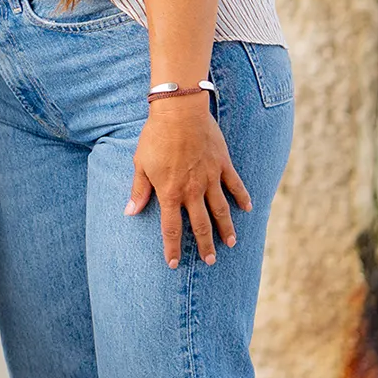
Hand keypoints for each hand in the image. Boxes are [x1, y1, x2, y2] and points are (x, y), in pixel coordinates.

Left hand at [126, 96, 251, 267]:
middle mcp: (193, 191)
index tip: (173, 264)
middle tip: (210, 261)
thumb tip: (130, 211)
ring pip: (221, 211)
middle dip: (205, 245)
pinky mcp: (223, 166)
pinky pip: (235, 186)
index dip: (172, 248)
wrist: (179, 113)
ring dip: (226, 229)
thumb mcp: (140, 164)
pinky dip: (242, 198)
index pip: (171, 228)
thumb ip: (139, 190)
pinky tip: (248, 209)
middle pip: (201, 225)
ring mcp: (210, 179)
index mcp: (170, 192)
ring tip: (230, 243)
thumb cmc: (155, 137)